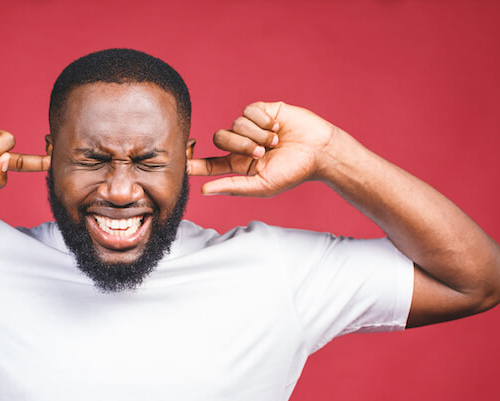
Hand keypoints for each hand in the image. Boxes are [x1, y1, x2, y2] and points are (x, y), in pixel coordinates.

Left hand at [187, 102, 336, 196]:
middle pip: (219, 138)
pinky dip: (262, 120)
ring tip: (275, 141)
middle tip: (261, 153)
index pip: (207, 164)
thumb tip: (202, 190)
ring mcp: (250, 127)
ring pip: (234, 124)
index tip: (180, 161)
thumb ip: (232, 187)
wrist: (319, 151)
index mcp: (238, 165)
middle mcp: (241, 145)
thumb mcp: (261, 185)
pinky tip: (277, 127)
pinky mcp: (262, 111)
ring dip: (256, 134)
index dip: (192, 162)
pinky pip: (248, 111)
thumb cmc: (293, 172)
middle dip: (239, 145)